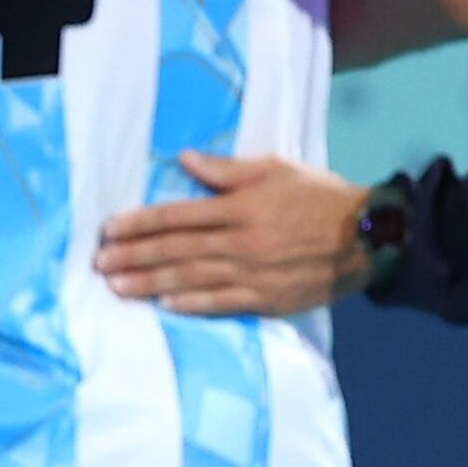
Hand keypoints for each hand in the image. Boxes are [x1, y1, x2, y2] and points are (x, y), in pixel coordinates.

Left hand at [90, 151, 371, 315]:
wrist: (368, 236)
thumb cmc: (320, 197)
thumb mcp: (275, 169)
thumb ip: (227, 171)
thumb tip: (184, 161)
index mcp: (241, 206)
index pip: (178, 215)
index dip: (140, 223)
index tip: (109, 230)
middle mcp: (241, 241)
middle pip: (177, 249)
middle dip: (134, 256)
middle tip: (98, 264)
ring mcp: (253, 273)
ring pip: (192, 279)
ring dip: (150, 283)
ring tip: (117, 287)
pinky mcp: (268, 299)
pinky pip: (223, 303)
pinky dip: (192, 304)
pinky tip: (164, 305)